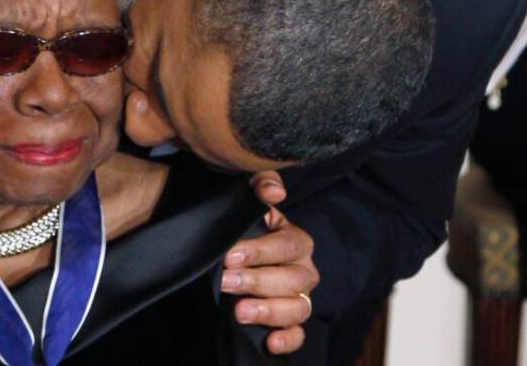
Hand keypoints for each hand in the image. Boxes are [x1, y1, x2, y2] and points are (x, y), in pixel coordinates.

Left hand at [223, 171, 318, 354]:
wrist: (225, 254)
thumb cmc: (240, 225)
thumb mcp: (246, 198)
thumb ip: (260, 185)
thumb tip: (275, 191)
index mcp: (294, 240)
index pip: (286, 245)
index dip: (260, 251)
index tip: (230, 254)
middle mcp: (302, 269)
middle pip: (292, 279)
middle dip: (257, 281)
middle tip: (226, 281)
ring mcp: (298, 297)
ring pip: (297, 308)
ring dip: (269, 311)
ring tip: (240, 311)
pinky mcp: (289, 321)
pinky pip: (298, 334)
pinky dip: (288, 340)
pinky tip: (270, 342)